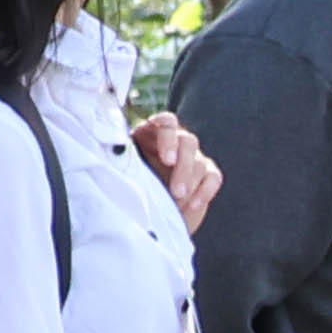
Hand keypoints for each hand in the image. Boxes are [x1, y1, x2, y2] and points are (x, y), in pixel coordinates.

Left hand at [131, 111, 219, 230]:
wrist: (140, 210)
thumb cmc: (126, 185)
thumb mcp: (121, 171)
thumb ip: (123, 162)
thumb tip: (118, 162)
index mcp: (150, 134)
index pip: (166, 122)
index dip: (169, 138)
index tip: (167, 160)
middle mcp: (174, 141)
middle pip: (188, 142)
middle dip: (183, 168)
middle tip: (176, 191)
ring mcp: (192, 156)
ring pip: (199, 162)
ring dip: (190, 183)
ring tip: (178, 202)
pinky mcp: (206, 174)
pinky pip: (213, 178)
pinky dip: (205, 191)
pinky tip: (193, 205)